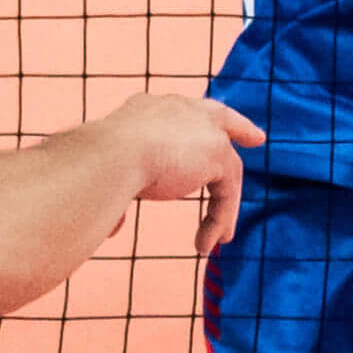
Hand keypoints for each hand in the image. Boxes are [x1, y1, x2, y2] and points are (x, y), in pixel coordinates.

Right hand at [105, 92, 263, 251]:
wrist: (109, 157)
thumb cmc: (96, 168)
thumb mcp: (107, 180)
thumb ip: (116, 197)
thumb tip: (111, 227)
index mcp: (148, 111)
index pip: (180, 113)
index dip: (198, 121)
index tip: (214, 128)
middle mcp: (177, 110)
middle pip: (217, 117)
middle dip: (239, 127)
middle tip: (256, 138)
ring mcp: (200, 126)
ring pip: (223, 168)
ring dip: (222, 207)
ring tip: (217, 240)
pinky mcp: (216, 150)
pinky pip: (226, 189)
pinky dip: (220, 217)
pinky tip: (208, 242)